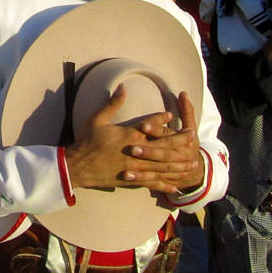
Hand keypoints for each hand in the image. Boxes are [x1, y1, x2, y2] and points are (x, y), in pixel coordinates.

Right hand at [64, 85, 188, 192]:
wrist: (78, 166)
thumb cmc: (86, 141)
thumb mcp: (97, 119)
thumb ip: (113, 103)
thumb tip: (122, 86)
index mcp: (130, 135)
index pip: (151, 125)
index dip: (162, 119)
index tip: (172, 114)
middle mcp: (137, 152)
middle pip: (164, 146)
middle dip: (180, 142)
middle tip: (193, 138)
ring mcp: (136, 167)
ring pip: (163, 166)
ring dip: (179, 165)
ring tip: (193, 163)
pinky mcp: (132, 179)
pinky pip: (152, 182)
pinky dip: (165, 184)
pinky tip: (176, 186)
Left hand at [129, 91, 204, 192]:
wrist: (197, 169)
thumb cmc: (190, 143)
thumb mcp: (192, 127)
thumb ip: (186, 111)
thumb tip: (183, 93)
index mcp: (184, 142)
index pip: (168, 134)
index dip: (156, 129)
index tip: (143, 125)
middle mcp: (178, 156)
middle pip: (162, 153)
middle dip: (147, 150)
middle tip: (131, 147)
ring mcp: (171, 170)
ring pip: (156, 169)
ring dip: (141, 168)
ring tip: (125, 166)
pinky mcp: (165, 179)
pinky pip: (152, 181)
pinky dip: (141, 180)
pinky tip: (126, 178)